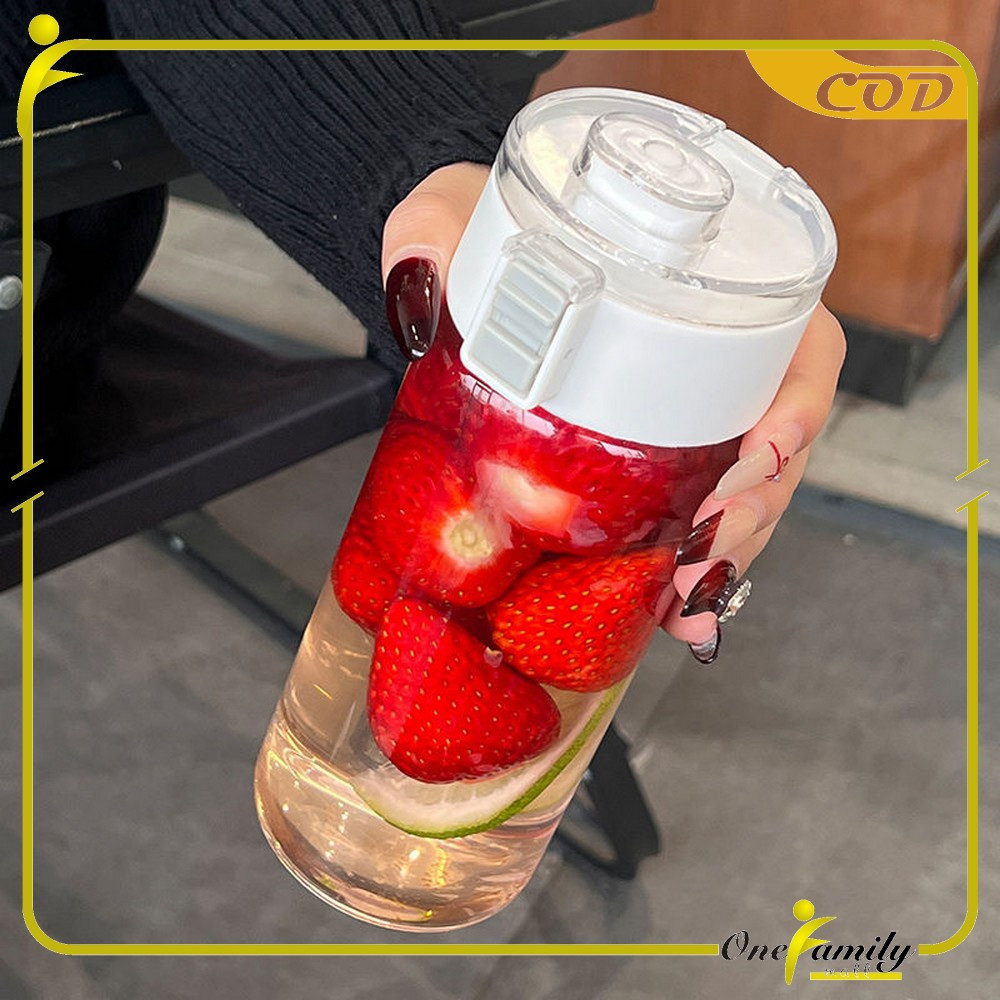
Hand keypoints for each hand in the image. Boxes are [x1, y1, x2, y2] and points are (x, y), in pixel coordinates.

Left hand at [382, 164, 846, 664]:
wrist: (472, 272)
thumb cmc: (490, 230)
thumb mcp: (459, 210)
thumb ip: (432, 229)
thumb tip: (420, 281)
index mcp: (706, 288)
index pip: (799, 344)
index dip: (800, 403)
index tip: (764, 449)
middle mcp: (714, 362)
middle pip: (779, 442)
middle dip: (758, 508)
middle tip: (709, 549)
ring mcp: (686, 421)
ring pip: (743, 496)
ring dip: (726, 556)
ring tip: (689, 601)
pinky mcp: (649, 467)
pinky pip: (688, 521)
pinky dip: (683, 572)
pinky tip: (667, 616)